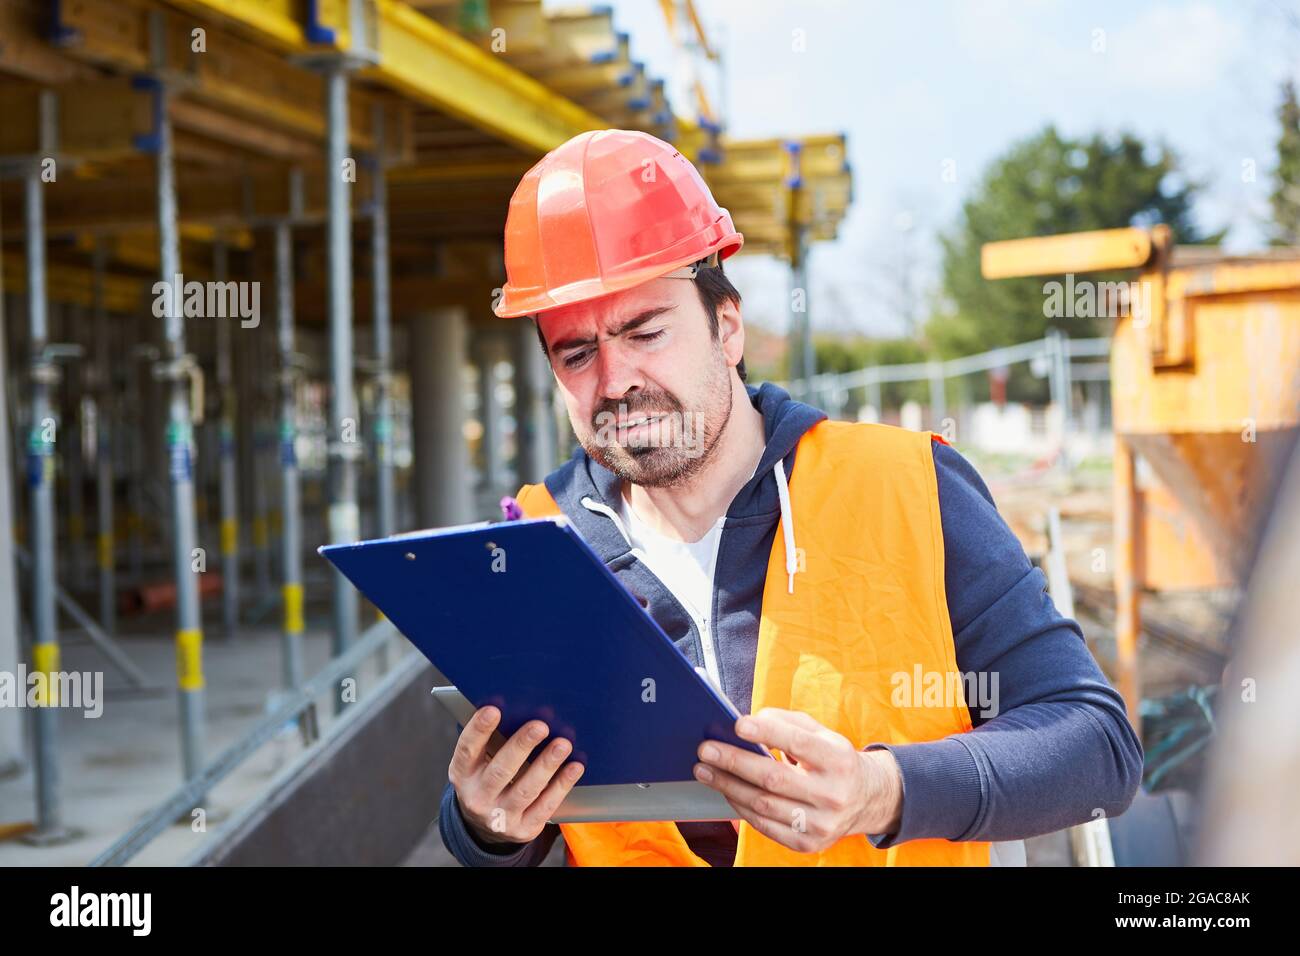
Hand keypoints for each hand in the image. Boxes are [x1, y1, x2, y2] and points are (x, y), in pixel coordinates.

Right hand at [448, 705, 584, 845]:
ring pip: (525, 790)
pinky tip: (573, 768)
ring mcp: (500, 817)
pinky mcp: (523, 829)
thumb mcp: (478, 763)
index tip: (493, 709)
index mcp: (462, 775)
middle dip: (521, 746)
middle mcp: (477, 798)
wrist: (485, 825)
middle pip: (500, 771)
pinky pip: (545, 806)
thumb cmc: (487, 779)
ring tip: (562, 745)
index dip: (479, 730)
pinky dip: (561, 785)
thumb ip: (491, 741)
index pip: (467, 750)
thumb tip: (520, 708)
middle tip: (540, 726)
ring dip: (546, 765)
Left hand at [693, 707, 902, 853]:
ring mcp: (820, 823)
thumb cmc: (834, 760)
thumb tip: (748, 723)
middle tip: (706, 749)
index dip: (766, 732)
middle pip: (773, 778)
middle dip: (734, 762)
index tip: (737, 724)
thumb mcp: (822, 733)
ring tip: (705, 770)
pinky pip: (764, 826)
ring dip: (728, 786)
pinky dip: (740, 806)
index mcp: (838, 760)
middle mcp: (832, 794)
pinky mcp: (808, 843)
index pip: (798, 743)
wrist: (865, 799)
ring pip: (763, 804)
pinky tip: (726, 790)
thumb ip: (787, 722)